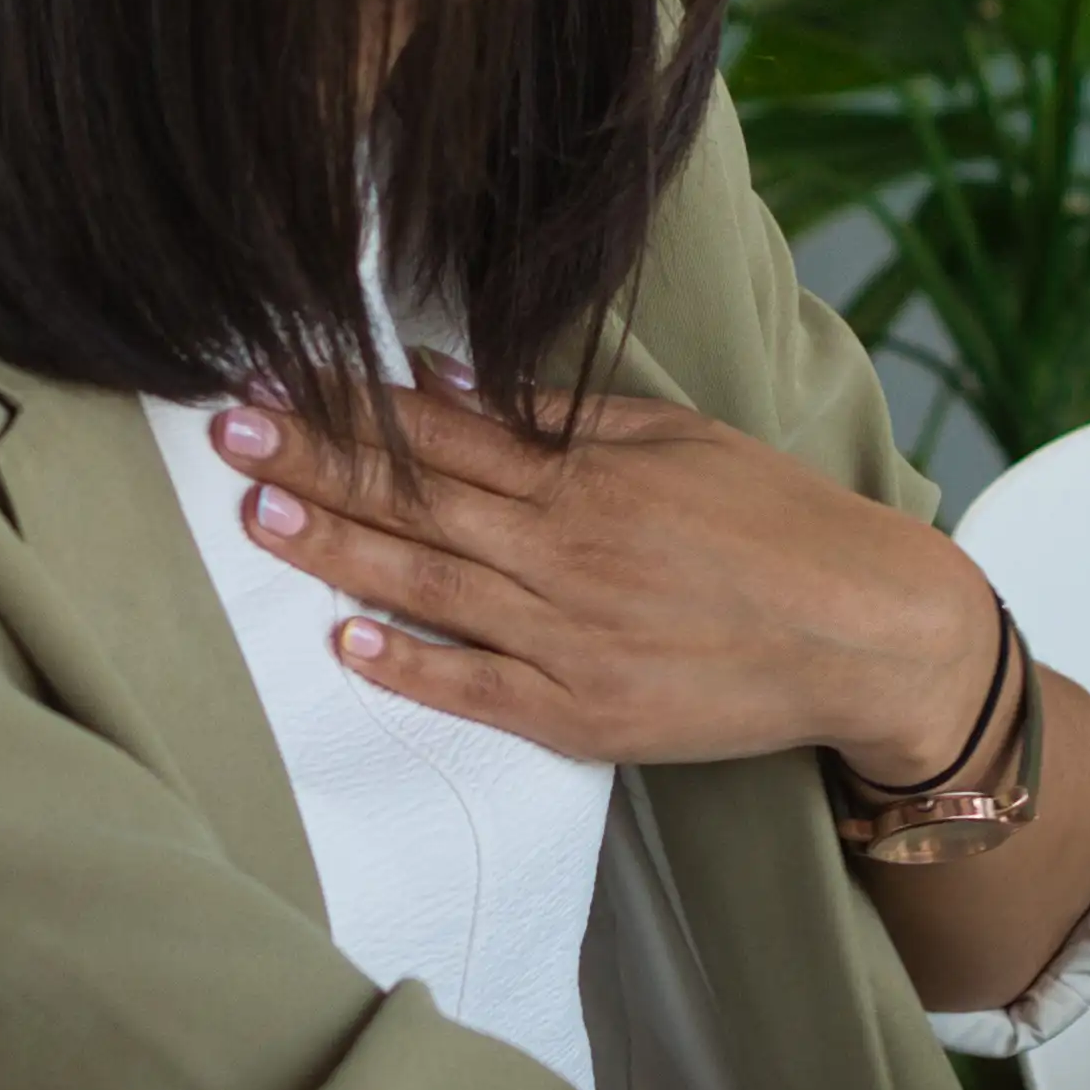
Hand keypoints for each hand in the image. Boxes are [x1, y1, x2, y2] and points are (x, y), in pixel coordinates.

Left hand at [204, 377, 1007, 776]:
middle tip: (226, 431)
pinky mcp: (587, 714)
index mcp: (587, 474)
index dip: (350, 404)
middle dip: (313, 461)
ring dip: (337, 551)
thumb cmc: (773, 522)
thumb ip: (558, 415)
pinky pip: (480, 690)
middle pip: (417, 501)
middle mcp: (568, 551)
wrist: (864, 632)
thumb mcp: (675, 439)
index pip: (443, 432)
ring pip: (431, 587)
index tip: (274, 374)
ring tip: (257, 514)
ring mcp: (572, 637)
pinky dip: (412, 667)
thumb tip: (447, 383)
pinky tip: (345, 644)